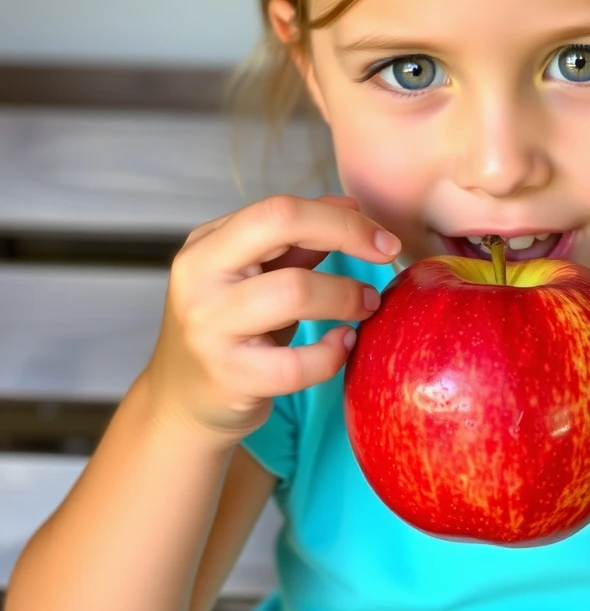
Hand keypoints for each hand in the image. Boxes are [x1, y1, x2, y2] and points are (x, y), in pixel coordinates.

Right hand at [142, 194, 400, 442]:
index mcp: (206, 245)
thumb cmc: (230, 331)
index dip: (339, 217)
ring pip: (294, 291)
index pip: (279, 208)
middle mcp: (199, 278)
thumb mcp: (254, 278)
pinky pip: (298, 363)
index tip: (382, 236)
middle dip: (346, 234)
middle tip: (386, 256)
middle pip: (280, 224)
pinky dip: (333, 353)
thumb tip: (350, 207)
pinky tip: (343, 345)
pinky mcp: (228, 377)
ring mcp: (209, 328)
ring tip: (366, 305)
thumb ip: (296, 241)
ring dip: (346, 296)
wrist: (183, 404)